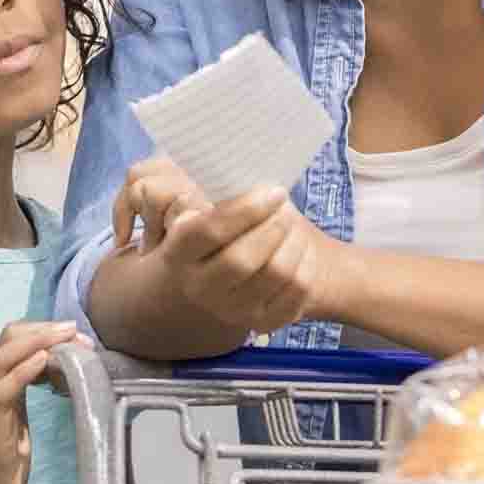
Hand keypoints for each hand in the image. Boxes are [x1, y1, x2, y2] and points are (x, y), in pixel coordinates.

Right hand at [0, 321, 84, 483]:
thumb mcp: (16, 424)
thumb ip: (24, 397)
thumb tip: (52, 373)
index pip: (10, 342)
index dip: (41, 331)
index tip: (73, 334)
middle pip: (7, 341)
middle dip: (43, 329)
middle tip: (75, 331)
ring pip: (2, 359)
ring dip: (37, 342)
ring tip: (66, 337)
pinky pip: (3, 392)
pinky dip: (23, 372)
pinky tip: (44, 362)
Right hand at [113, 157, 339, 333]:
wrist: (244, 273)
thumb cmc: (230, 228)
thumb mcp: (211, 209)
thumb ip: (217, 195)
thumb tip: (237, 161)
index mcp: (178, 254)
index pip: (207, 232)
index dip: (244, 209)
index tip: (272, 190)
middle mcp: (198, 288)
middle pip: (241, 259)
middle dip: (272, 227)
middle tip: (285, 206)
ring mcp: (230, 310)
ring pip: (273, 274)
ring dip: (292, 242)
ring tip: (293, 224)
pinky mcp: (262, 323)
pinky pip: (295, 292)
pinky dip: (305, 264)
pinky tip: (300, 250)